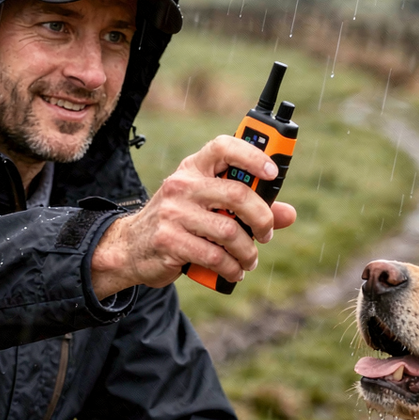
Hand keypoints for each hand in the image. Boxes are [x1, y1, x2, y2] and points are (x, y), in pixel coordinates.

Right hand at [90, 135, 296, 296]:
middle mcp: (182, 185)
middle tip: (266, 234)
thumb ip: (249, 207)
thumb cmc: (179, 223)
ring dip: (248, 252)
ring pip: (229, 232)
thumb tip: (288, 214)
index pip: (224, 147)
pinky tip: (234, 272)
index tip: (273, 174)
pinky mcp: (169, 241)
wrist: (130, 247)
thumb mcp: (208, 206)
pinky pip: (214, 256)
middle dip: (261, 219)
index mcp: (194, 168)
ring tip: (249, 260)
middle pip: (236, 194)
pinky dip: (232, 268)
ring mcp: (173, 213)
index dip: (253, 156)